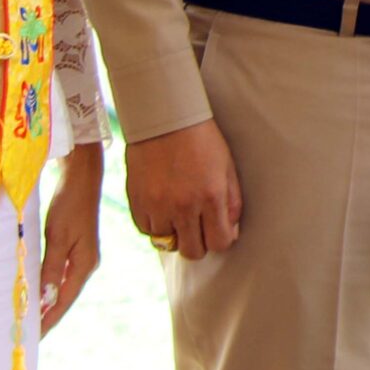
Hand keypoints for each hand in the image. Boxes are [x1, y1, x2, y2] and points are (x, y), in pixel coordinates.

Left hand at [38, 143, 103, 335]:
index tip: (33, 338)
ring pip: (62, 288)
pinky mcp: (76, 248)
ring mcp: (82, 257)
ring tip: (30, 318)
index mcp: (85, 266)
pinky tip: (38, 291)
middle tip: (28, 334)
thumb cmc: (69, 204)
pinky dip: (49, 287)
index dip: (48, 321)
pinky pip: (60, 276)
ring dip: (47, 303)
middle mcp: (86, 265)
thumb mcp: (57, 237)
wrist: (82, 178)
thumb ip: (51, 269)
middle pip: (64, 298)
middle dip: (48, 316)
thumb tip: (45, 299)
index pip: (63, 302)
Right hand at [125, 118, 242, 261]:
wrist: (164, 117)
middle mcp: (183, 206)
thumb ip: (232, 203)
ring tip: (177, 212)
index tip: (217, 229)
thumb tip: (230, 232)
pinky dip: (155, 225)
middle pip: (192, 251)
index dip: (220, 239)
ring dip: (174, 233)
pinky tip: (161, 207)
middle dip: (198, 242)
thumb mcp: (227, 167)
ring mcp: (157, 206)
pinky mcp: (137, 202)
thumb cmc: (201, 139)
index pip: (219, 243)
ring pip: (167, 244)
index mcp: (211, 196)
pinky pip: (146, 231)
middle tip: (197, 225)